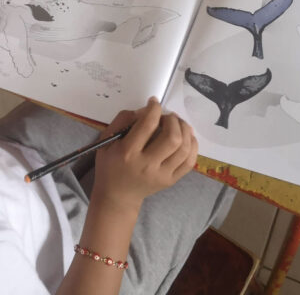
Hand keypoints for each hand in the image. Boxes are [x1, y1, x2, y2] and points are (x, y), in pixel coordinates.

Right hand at [92, 97, 197, 211]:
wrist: (117, 197)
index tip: (154, 103)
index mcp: (128, 153)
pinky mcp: (171, 181)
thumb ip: (123, 120)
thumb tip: (145, 111)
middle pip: (172, 137)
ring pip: (184, 148)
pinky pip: (189, 162)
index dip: (154, 108)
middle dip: (173, 120)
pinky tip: (186, 138)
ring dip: (185, 130)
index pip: (148, 125)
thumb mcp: (107, 140)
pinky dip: (192, 146)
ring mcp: (161, 175)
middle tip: (167, 116)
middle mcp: (147, 165)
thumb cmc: (110, 166)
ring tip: (178, 124)